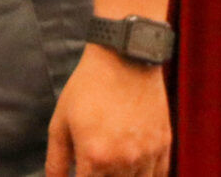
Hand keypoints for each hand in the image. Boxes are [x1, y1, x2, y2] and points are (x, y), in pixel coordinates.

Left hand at [46, 45, 169, 176]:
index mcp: (95, 157)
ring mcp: (147, 154)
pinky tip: (134, 167)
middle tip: (96, 167)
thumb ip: (56, 160)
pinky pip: (159, 175)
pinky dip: (146, 175)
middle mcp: (124, 161)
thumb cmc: (88, 87)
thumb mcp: (60, 122)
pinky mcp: (164, 144)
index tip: (81, 173)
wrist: (123, 57)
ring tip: (113, 166)